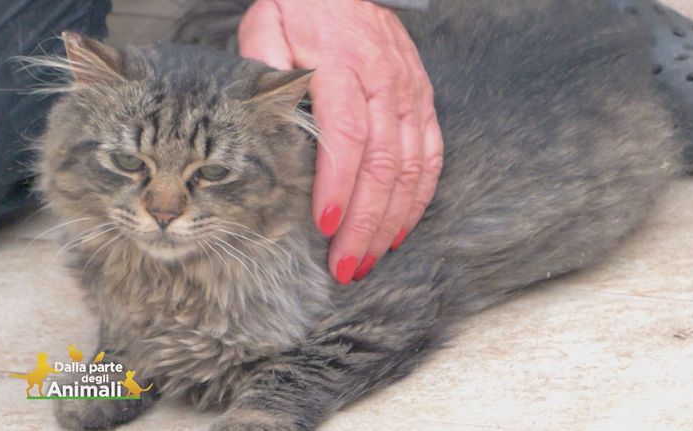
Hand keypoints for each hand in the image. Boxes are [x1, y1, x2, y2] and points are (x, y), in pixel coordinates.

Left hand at [239, 0, 442, 283]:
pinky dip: (418, 199)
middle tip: (345, 266)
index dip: (337, 186)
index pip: (346, 136)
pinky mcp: (423, 101)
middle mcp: (384, 83)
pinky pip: (430, 157)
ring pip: (410, 168)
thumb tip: (263, 127)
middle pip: (382, 164)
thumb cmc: (300, 8)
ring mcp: (410, 94)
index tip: (324, 228)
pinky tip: (399, 229)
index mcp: (341, 65)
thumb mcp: (267, 27)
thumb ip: (263, 74)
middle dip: (364, 222)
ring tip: (369, 259)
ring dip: (391, 221)